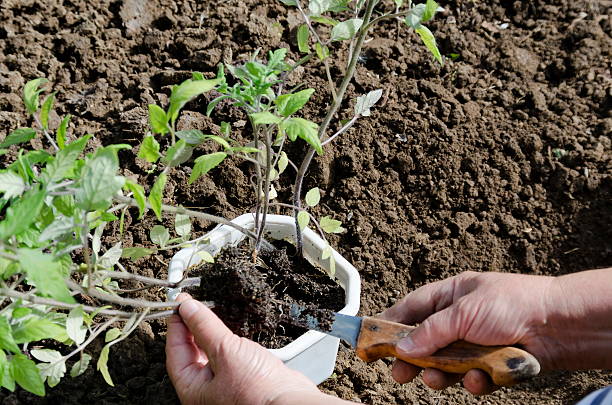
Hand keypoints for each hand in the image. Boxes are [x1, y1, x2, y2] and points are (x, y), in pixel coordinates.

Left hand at [165, 293, 320, 404]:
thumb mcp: (225, 350)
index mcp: (192, 390)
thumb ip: (205, 327)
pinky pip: (228, 354)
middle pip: (190, 352)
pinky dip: (227, 339)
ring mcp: (225, 384)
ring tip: (211, 311)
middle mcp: (206, 390)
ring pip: (210, 352)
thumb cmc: (257, 391)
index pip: (175, 352)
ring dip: (210, 331)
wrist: (289, 402)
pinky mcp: (243, 377)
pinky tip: (231, 327)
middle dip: (192, 327)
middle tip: (194, 305)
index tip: (180, 305)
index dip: (177, 325)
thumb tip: (188, 309)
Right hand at [380, 271, 556, 394]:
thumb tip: (401, 347)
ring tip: (437, 379)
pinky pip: (472, 378)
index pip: (412, 308)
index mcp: (452, 295)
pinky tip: (481, 380)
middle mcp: (461, 319)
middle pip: (425, 341)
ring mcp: (477, 342)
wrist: (560, 325)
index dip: (391, 322)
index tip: (372, 338)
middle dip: (412, 358)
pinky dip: (474, 381)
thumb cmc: (514, 304)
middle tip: (398, 373)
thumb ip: (430, 331)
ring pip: (446, 364)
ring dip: (440, 374)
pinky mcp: (492, 364)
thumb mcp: (464, 311)